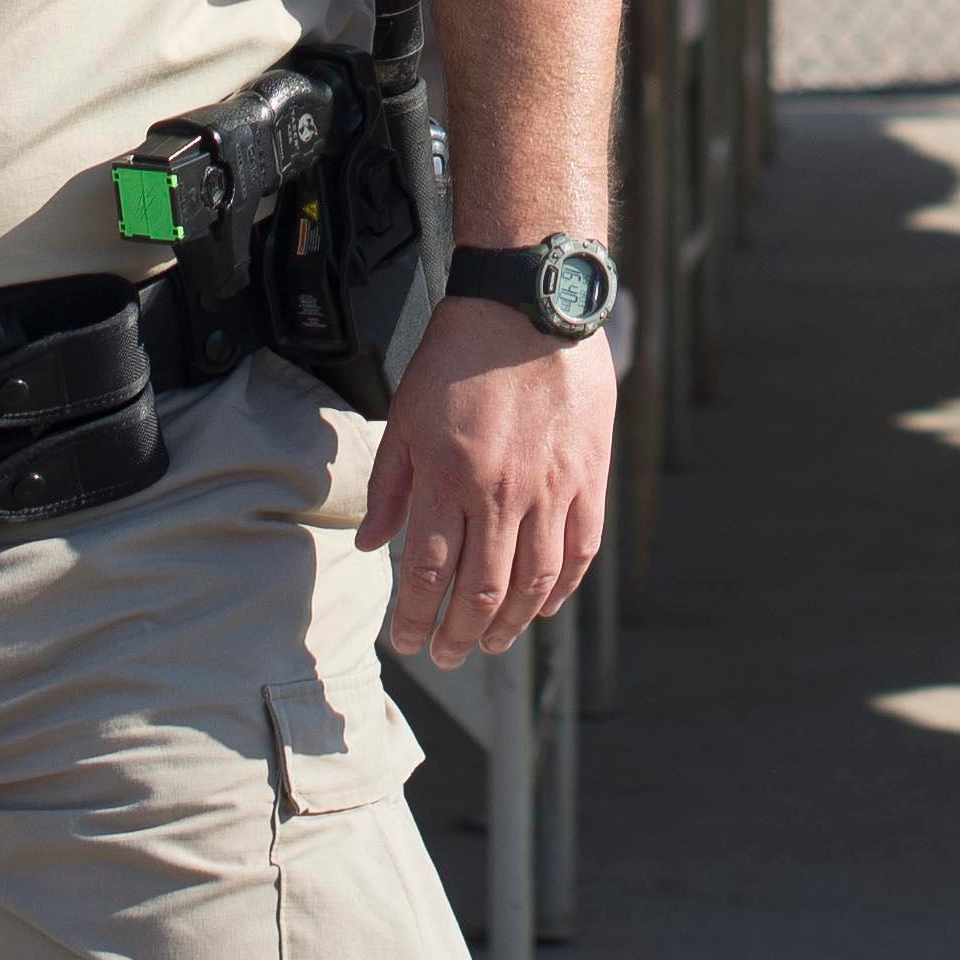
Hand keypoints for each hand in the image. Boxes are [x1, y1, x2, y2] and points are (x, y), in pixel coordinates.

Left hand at [353, 298, 614, 669]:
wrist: (530, 303)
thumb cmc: (460, 354)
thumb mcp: (406, 414)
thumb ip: (390, 485)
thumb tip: (370, 546)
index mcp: (448, 479)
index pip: (428, 575)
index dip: (415, 620)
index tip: (406, 642)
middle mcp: (501, 494)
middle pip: (481, 593)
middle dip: (458, 636)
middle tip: (448, 656)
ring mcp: (551, 488)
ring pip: (534, 584)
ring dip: (510, 625)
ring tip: (492, 643)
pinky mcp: (588, 475)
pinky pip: (580, 550)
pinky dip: (563, 588)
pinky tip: (546, 606)